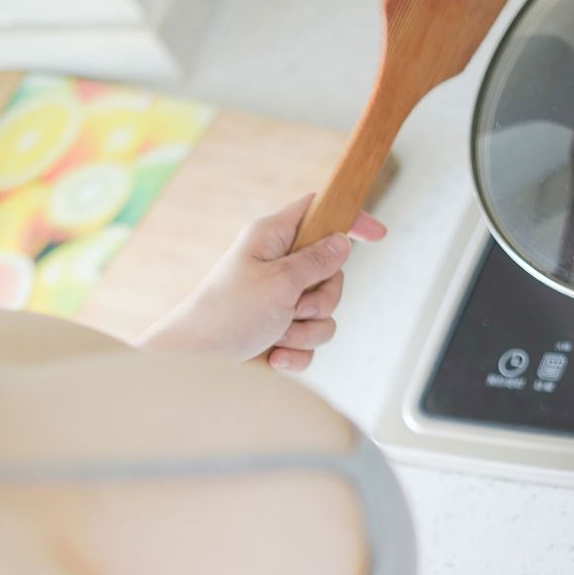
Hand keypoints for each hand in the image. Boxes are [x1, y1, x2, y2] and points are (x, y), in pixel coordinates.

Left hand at [137, 194, 385, 370]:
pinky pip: (311, 340)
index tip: (378, 234)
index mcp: (271, 238)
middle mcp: (277, 266)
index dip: (349, 219)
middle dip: (322, 298)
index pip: (318, 212)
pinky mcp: (279, 332)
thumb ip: (316, 262)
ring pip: (325, 312)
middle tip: (294, 307)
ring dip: (307, 330)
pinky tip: (274, 356)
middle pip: (332, 272)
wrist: (195, 362)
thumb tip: (342, 243)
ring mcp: (279, 301)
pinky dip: (297, 352)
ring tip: (276, 334)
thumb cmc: (226, 314)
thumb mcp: (278, 282)